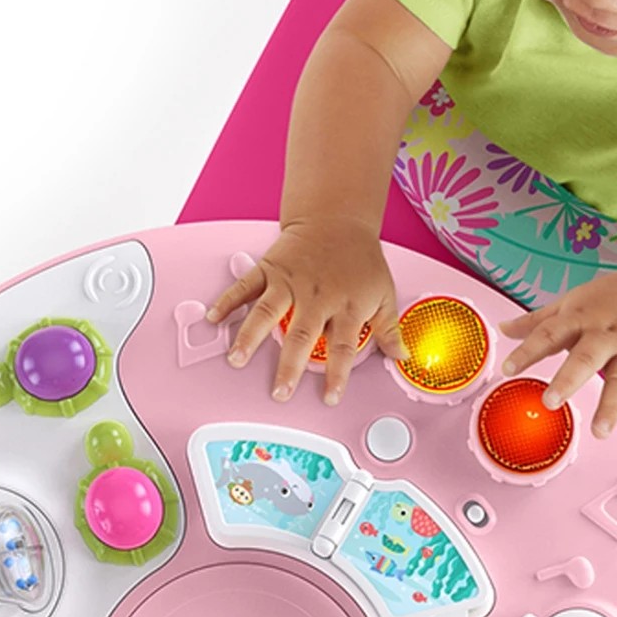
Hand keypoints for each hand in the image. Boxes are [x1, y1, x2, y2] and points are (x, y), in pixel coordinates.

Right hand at [205, 217, 401, 405]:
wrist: (338, 218)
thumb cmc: (361, 258)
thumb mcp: (384, 293)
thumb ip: (389, 329)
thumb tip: (402, 357)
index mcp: (346, 304)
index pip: (343, 346)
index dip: (338, 375)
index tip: (330, 398)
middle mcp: (316, 295)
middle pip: (302, 335)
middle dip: (289, 366)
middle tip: (279, 391)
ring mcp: (290, 281)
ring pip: (267, 311)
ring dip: (250, 336)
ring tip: (236, 359)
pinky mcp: (270, 268)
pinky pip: (246, 285)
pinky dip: (228, 300)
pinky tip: (214, 318)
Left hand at [498, 266, 616, 441]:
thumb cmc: (612, 298)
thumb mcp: (572, 303)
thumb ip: (538, 321)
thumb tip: (503, 330)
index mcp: (582, 317)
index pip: (550, 333)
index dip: (528, 351)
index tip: (508, 369)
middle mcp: (608, 333)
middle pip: (587, 357)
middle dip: (569, 379)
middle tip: (551, 401)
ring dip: (612, 405)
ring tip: (600, 431)